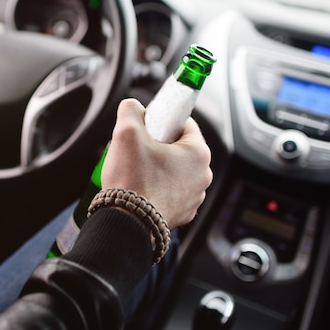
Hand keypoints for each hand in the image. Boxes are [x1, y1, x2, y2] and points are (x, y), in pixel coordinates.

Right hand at [101, 98, 212, 229]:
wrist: (128, 222)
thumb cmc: (132, 180)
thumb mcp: (126, 132)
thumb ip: (131, 110)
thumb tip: (133, 107)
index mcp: (198, 152)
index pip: (184, 123)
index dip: (162, 121)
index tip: (147, 127)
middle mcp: (202, 175)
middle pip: (179, 148)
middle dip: (158, 145)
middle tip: (137, 150)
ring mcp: (194, 197)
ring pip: (175, 171)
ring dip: (158, 167)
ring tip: (136, 171)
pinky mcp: (182, 213)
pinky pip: (171, 191)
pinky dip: (158, 188)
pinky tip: (141, 188)